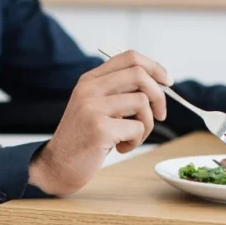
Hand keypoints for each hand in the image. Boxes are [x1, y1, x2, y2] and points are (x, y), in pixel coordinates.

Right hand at [29, 50, 170, 196]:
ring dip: (147, 123)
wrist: (58, 166)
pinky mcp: (99, 129)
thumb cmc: (83, 139)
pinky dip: (136, 140)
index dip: (155, 67)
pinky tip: (121, 148)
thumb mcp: (96, 107)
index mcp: (90, 79)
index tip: (167, 82)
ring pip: (142, 101)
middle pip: (139, 74)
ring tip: (133, 137)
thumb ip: (119, 92)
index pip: (129, 58)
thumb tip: (159, 85)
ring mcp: (93, 107)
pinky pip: (137, 128)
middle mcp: (89, 89)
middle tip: (160, 115)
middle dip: (159, 95)